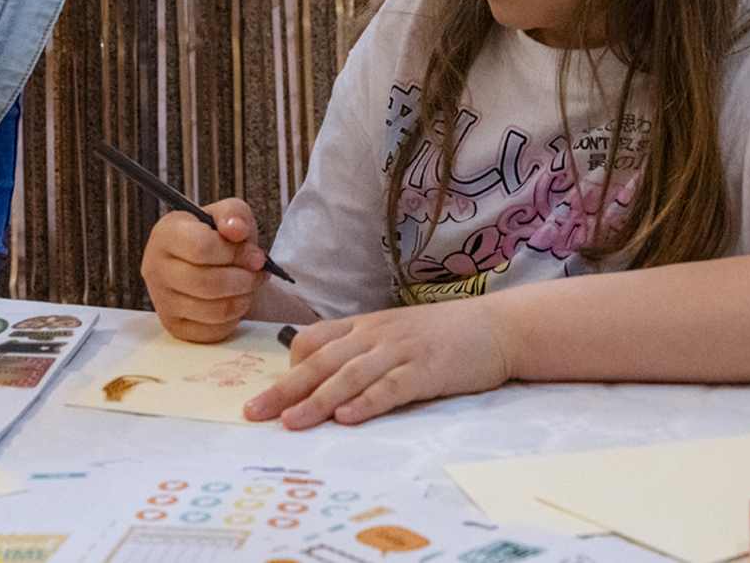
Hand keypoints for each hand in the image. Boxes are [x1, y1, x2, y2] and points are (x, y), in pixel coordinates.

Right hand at [141, 199, 268, 342]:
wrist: (208, 261)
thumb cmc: (216, 236)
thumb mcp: (228, 214)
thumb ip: (234, 214)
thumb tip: (236, 229)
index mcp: (165, 234)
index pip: (201, 247)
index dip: (235, 253)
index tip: (255, 254)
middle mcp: (155, 267)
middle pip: (205, 282)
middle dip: (242, 279)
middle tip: (257, 273)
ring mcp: (161, 300)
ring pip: (211, 310)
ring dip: (241, 299)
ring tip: (248, 285)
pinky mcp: (174, 326)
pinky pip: (211, 331)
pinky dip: (232, 318)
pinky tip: (235, 300)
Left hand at [243, 297, 511, 428]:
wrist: (494, 327)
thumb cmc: (441, 336)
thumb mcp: (395, 335)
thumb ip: (363, 350)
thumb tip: (326, 378)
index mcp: (365, 327)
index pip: (314, 339)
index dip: (292, 366)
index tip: (274, 392)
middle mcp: (376, 336)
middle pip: (322, 361)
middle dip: (285, 388)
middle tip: (254, 412)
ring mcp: (400, 351)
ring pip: (350, 375)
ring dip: (317, 400)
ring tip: (291, 422)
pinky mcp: (426, 371)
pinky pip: (391, 388)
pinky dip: (367, 403)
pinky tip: (347, 418)